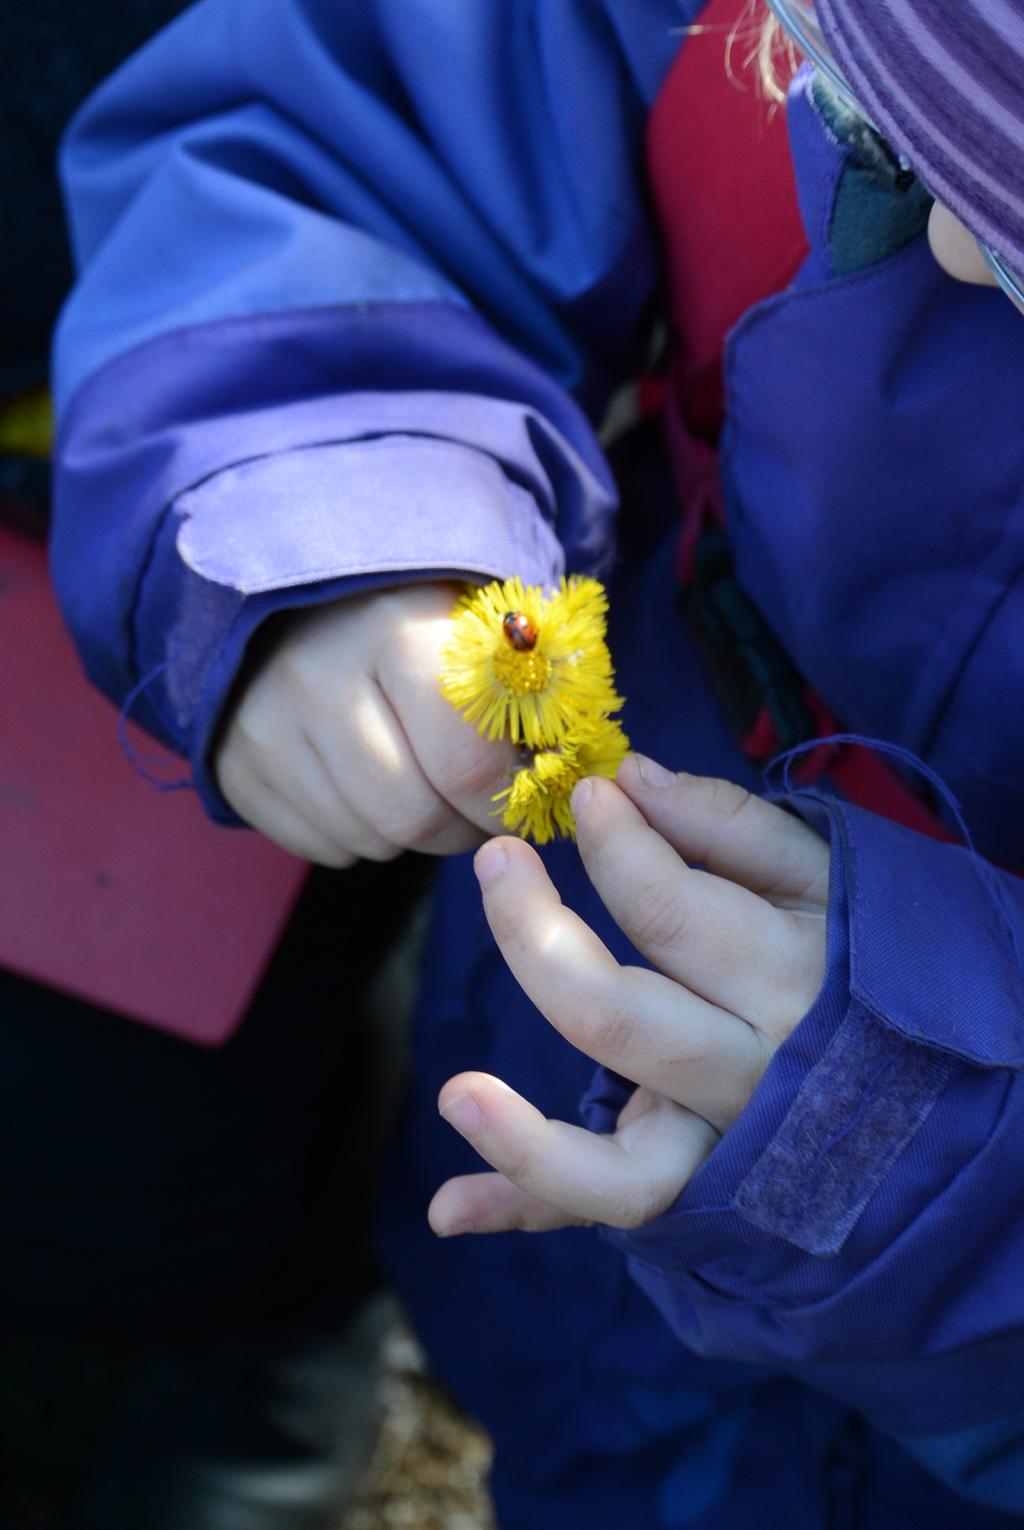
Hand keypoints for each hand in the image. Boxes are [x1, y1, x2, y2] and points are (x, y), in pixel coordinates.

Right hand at [214, 582, 518, 866]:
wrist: (288, 593)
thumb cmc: (408, 613)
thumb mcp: (470, 617)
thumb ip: (528, 685)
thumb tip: (572, 774)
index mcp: (395, 633)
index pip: (467, 764)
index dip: (508, 801)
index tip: (526, 800)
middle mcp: (319, 680)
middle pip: (413, 817)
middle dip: (462, 828)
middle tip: (478, 810)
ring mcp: (266, 729)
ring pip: (369, 839)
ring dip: (412, 834)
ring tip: (424, 790)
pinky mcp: (235, 769)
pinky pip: (322, 846)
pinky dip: (359, 836)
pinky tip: (368, 790)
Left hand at [428, 755, 829, 1234]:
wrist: (942, 1085)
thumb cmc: (857, 957)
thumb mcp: (822, 876)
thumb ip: (728, 825)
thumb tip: (632, 778)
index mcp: (789, 980)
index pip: (667, 908)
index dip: (610, 842)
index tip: (587, 794)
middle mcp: (752, 1077)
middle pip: (613, 1013)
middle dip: (532, 930)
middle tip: (496, 858)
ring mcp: (719, 1149)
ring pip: (617, 1166)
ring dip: (522, 1139)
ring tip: (457, 1091)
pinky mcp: (692, 1191)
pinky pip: (606, 1211)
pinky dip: (524, 1208)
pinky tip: (447, 1209)